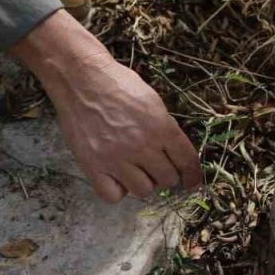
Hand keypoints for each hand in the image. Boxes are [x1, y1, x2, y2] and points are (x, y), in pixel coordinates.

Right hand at [9, 11, 203, 201]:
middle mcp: (141, 146)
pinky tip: (116, 177)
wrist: (81, 79)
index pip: (187, 161)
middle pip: (167, 179)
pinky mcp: (93, 165)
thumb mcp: (152, 100)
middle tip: (157, 167)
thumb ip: (165, 128)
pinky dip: (117, 190)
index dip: (193, 175)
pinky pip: (113, 196)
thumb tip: (176, 153)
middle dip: (167, 174)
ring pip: (143, 191)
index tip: (192, 181)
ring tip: (135, 169)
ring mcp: (116, 158)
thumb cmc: (118, 84)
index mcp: (161, 127)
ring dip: (143, 183)